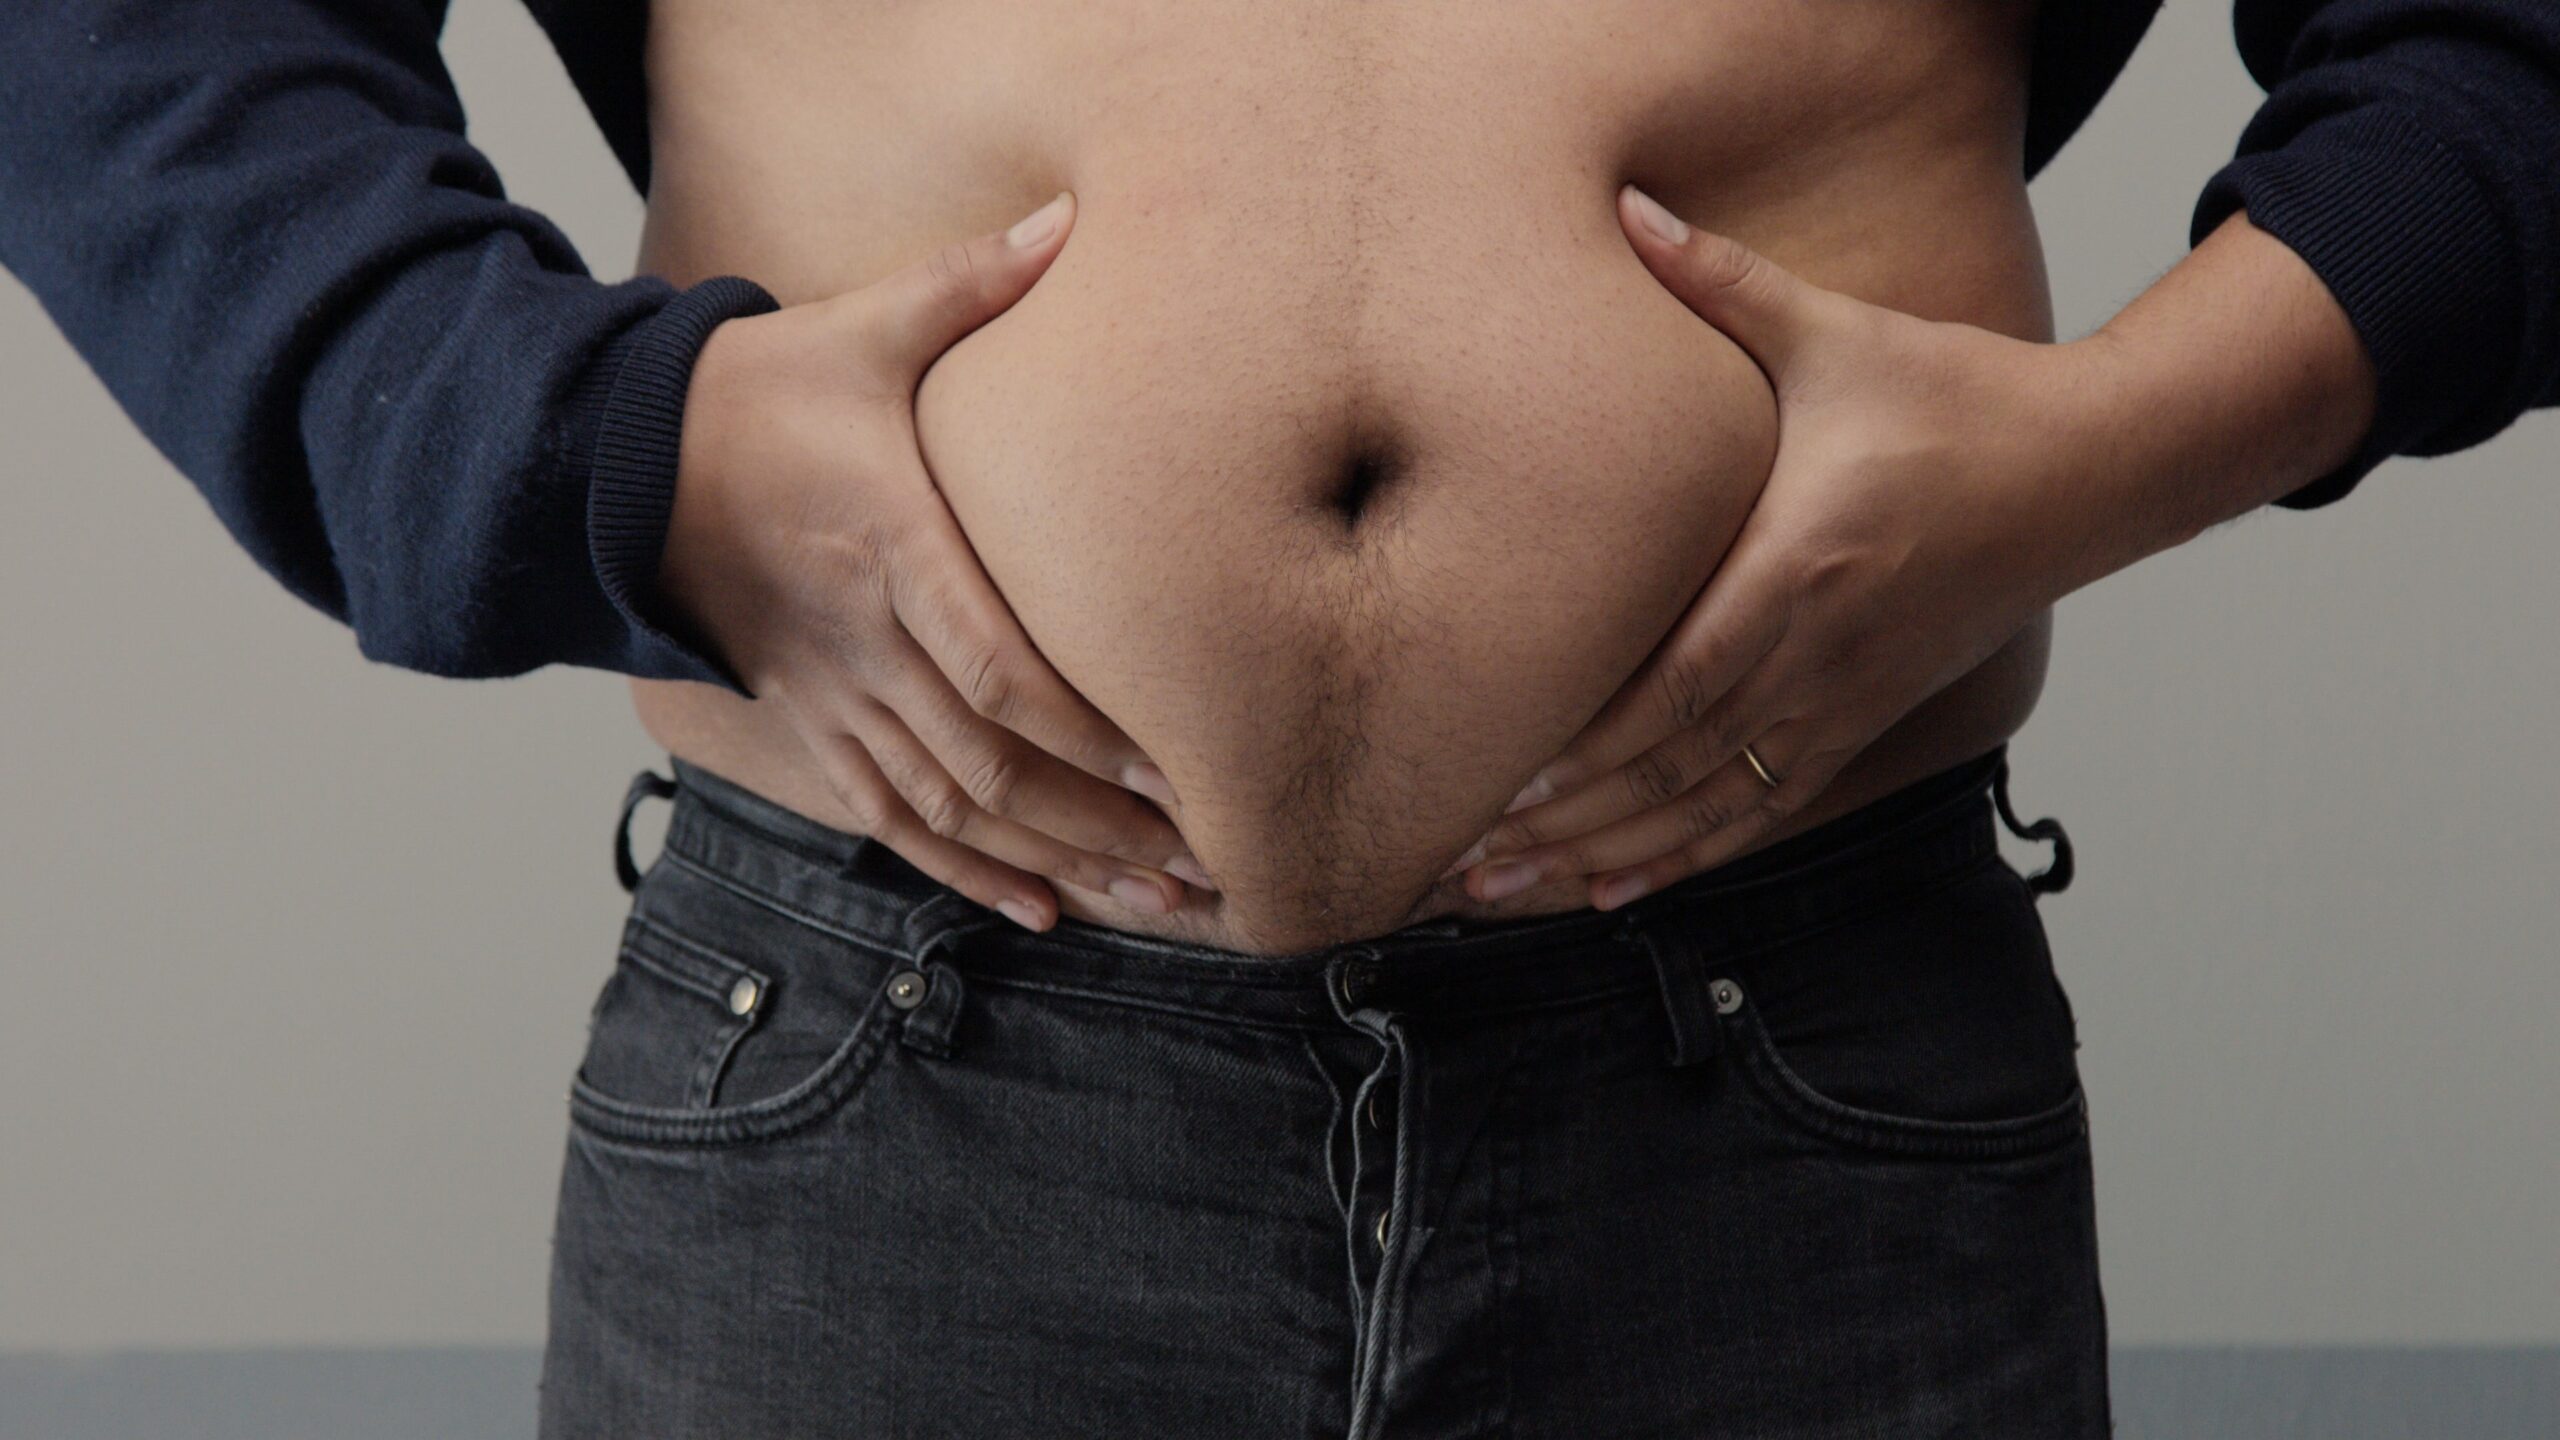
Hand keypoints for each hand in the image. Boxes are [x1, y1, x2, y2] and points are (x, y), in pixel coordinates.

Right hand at [658, 193, 1208, 931]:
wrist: (617, 467)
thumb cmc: (754, 396)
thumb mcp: (861, 331)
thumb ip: (970, 285)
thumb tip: (1067, 218)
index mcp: (890, 549)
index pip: (998, 666)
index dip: (1086, 732)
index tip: (1176, 772)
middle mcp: (864, 644)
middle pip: (994, 763)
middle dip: (1104, 825)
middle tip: (1207, 866)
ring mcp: (833, 697)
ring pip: (954, 808)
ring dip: (1058, 863)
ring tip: (1157, 903)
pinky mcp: (812, 725)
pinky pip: (893, 820)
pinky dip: (967, 872)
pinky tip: (1038, 911)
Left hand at [1454, 184, 2110, 910]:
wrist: (2087, 472)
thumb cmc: (1959, 399)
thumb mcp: (1837, 336)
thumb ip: (1723, 284)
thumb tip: (1629, 208)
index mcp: (1798, 569)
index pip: (1678, 687)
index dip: (1589, 751)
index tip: (1504, 792)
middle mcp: (1815, 658)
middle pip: (1672, 771)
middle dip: (1563, 828)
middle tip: (1460, 875)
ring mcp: (1842, 702)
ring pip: (1707, 809)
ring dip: (1605, 861)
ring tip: (1509, 898)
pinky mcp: (1862, 720)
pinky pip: (1763, 811)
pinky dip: (1687, 858)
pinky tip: (1618, 893)